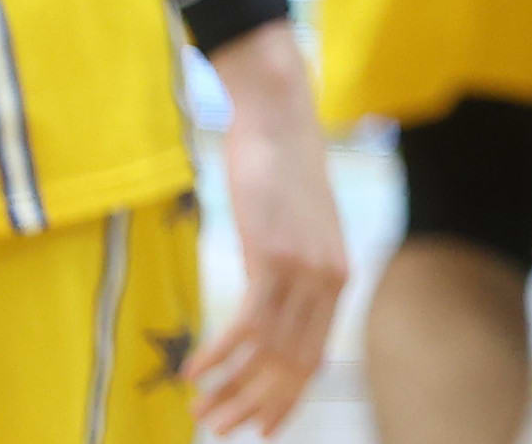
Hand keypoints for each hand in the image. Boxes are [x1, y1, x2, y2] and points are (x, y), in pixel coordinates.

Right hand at [192, 21, 348, 435]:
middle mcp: (329, 279)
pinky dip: (218, 355)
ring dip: (230, 389)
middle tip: (218, 431)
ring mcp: (303, 269)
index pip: (315, 358)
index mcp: (339, 278)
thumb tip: (268, 317)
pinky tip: (192, 373)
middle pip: (293, 365)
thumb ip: (293, 275)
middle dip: (254, 406)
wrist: (281, 120)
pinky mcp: (273, 255)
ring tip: (198, 413)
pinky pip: (247, 324)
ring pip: (269, 353)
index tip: (261, 430)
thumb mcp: (297, 231)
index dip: (286, 399)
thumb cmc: (282, 174)